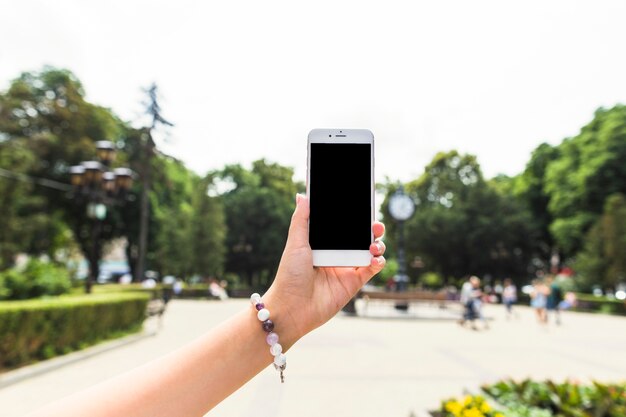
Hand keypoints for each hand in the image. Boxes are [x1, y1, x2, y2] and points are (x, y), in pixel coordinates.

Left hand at [264, 194, 385, 346]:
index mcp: (322, 244)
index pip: (342, 227)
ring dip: (377, 245)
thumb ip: (301, 219)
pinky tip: (375, 258)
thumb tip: (302, 195)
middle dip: (371, 229)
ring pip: (369, 251)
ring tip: (374, 244)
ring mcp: (346, 268)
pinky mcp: (353, 283)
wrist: (292, 307)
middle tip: (375, 224)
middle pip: (359, 237)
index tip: (362, 207)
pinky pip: (371, 269)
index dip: (354, 218)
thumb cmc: (289, 276)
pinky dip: (378, 262)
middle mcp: (336, 255)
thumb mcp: (295, 244)